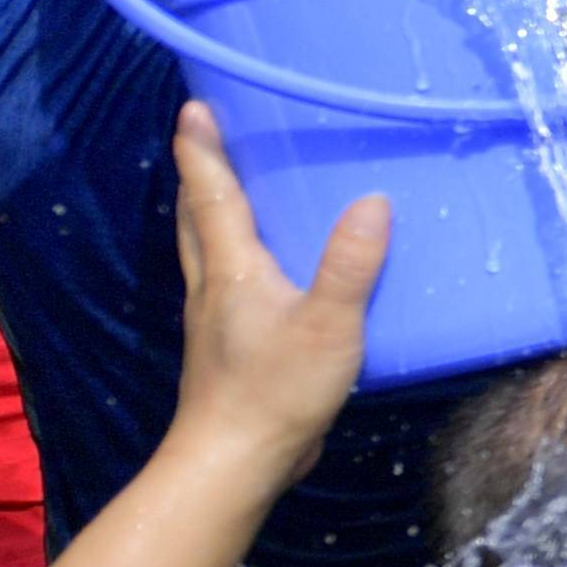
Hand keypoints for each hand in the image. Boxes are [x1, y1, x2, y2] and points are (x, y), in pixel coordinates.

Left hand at [164, 104, 382, 476]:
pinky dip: (234, 252)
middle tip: (209, 136)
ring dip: (210, 212)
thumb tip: (374, 201)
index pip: (212, 194)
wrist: (233, 461)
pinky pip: (224, 279)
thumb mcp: (328, 327)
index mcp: (231, 268)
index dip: (202, 149)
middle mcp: (213, 285)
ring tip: (234, 187)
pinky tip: (265, 265)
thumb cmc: (275, 390)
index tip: (193, 106)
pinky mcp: (227, 345)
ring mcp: (215, 318)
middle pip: (196, 217)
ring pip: (204, 249)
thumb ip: (349, 266)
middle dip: (200, 173)